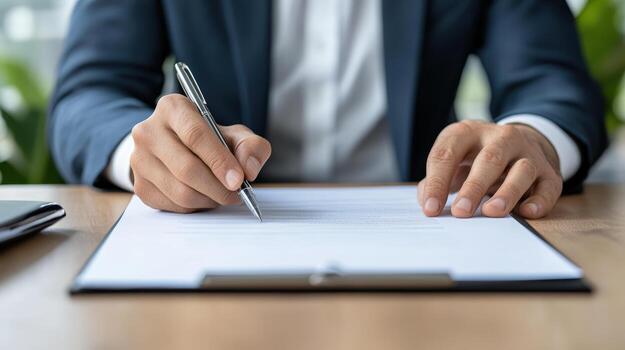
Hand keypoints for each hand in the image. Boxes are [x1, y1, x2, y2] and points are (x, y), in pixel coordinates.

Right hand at [130, 94, 270, 212]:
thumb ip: (251, 147)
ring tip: (222, 193)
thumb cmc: (210, 140)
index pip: (195, 136)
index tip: (238, 180)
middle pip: (187, 168)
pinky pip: (174, 205)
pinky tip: (204, 196)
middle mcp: (149, 131)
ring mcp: (139, 160)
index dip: (219, 161)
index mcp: (173, 108)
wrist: (178, 149)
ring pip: (180, 192)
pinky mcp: (140, 186)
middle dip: (218, 187)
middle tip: (237, 194)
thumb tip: (249, 169)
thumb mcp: (235, 135)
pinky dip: (196, 207)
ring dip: (209, 199)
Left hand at [418, 120, 561, 218]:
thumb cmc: (473, 158)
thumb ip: (436, 181)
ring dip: (507, 192)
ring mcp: (527, 152)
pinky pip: (548, 186)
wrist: (516, 144)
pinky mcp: (548, 171)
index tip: (431, 208)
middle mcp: (500, 137)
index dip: (438, 182)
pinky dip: (539, 200)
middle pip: (489, 159)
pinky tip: (526, 213)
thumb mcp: (452, 162)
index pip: (448, 154)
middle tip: (460, 212)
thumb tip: (429, 203)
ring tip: (492, 211)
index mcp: (467, 132)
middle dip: (473, 187)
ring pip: (522, 169)